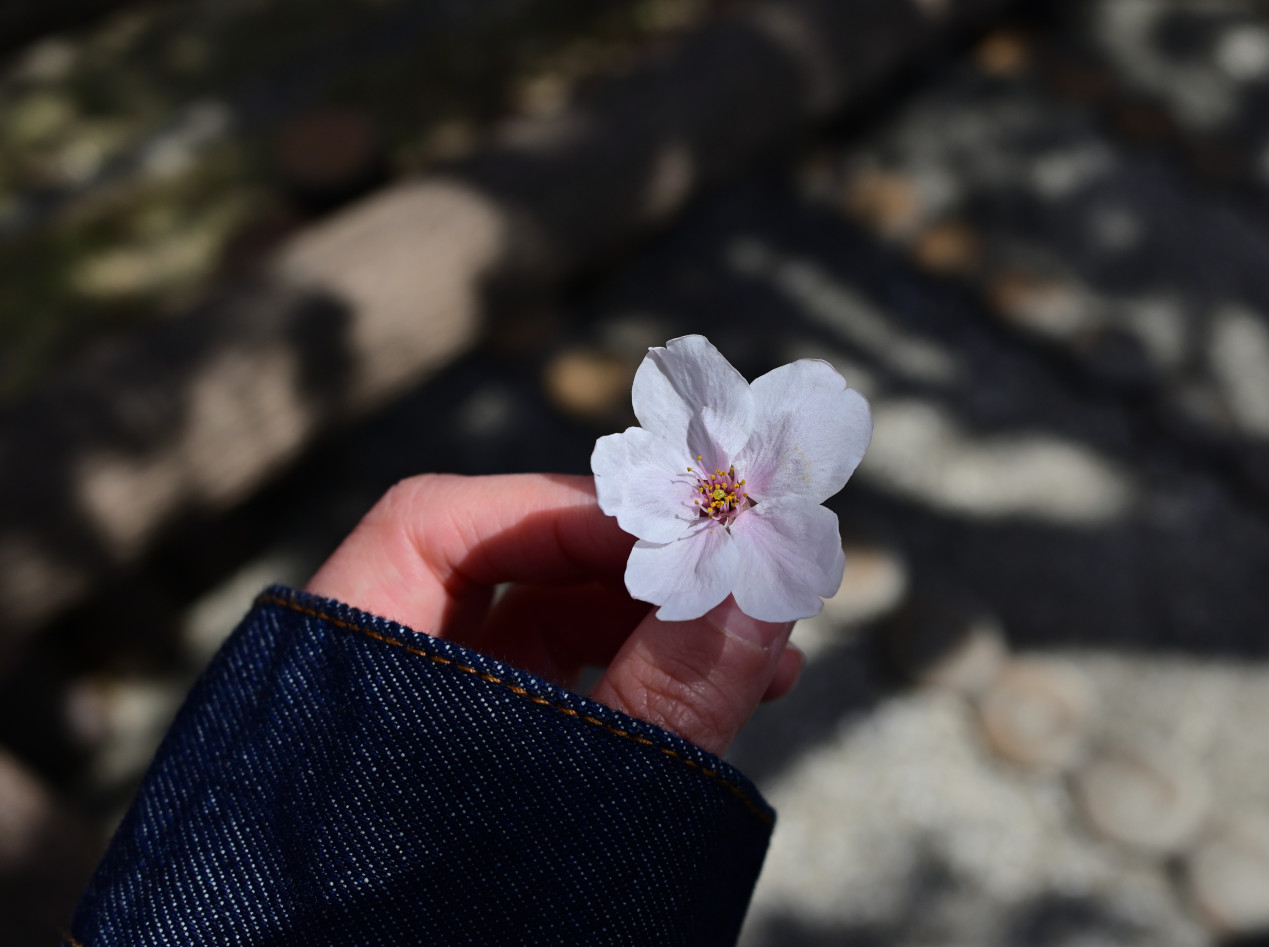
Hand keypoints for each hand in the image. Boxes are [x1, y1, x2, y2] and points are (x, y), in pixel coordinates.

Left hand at [305, 473, 803, 755]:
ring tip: (767, 656)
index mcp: (344, 667)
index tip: (676, 526)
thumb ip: (666, 696)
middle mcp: (382, 681)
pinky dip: (645, 683)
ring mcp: (436, 725)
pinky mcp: (486, 768)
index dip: (562, 509)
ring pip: (552, 634)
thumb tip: (761, 582)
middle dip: (640, 570)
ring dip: (662, 628)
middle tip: (742, 575)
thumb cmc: (451, 912)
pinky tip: (733, 690)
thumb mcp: (567, 800)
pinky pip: (569, 693)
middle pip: (512, 570)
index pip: (434, 521)